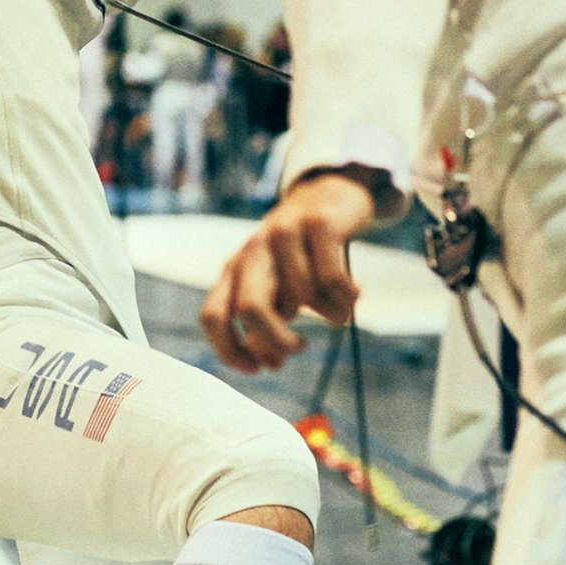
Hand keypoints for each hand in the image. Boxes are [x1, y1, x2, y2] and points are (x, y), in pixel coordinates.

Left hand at [199, 171, 378, 372]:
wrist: (330, 195)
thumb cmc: (301, 253)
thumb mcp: (277, 286)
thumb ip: (266, 319)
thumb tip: (265, 360)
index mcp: (235, 270)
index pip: (212, 316)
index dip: (229, 350)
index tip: (258, 369)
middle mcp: (253, 250)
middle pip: (249, 308)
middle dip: (276, 341)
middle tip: (299, 349)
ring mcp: (283, 233)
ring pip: (301, 296)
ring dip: (329, 315)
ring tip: (338, 311)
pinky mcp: (318, 223)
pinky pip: (331, 278)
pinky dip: (346, 297)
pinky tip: (353, 296)